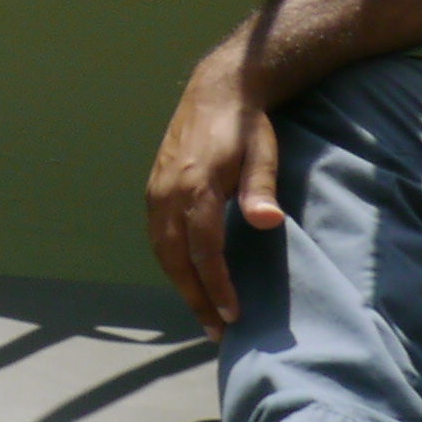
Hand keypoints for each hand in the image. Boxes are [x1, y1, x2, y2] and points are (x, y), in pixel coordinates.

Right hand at [145, 51, 283, 334]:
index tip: (233, 316)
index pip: (204, 252)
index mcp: (196, 186)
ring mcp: (156, 192)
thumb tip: (268, 222)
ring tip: (204, 313)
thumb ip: (261, 189)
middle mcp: (168, 193)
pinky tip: (189, 278)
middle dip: (196, 299)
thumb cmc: (246, 126)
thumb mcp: (262, 152)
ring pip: (163, 252)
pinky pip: (157, 237)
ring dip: (182, 285)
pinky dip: (172, 264)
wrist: (215, 90)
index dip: (217, 288)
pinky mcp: (153, 190)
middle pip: (177, 260)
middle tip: (217, 331)